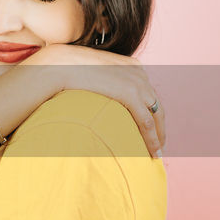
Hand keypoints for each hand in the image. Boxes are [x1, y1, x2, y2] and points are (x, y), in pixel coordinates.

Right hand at [24, 44, 165, 158]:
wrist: (59, 66)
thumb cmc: (67, 71)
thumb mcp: (94, 73)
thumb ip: (105, 83)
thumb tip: (101, 98)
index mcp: (132, 65)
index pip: (149, 93)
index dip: (152, 112)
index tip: (153, 129)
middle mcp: (139, 72)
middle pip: (156, 104)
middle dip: (160, 127)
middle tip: (159, 146)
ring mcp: (136, 82)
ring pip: (155, 115)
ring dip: (158, 137)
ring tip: (156, 154)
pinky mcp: (130, 94)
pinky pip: (146, 121)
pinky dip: (152, 139)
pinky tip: (152, 152)